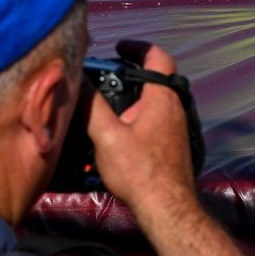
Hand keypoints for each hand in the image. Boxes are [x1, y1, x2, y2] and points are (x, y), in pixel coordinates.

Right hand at [86, 41, 199, 220]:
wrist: (167, 208)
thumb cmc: (140, 173)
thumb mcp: (106, 137)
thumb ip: (91, 106)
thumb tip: (78, 81)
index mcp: (161, 99)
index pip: (158, 57)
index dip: (139, 47)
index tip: (120, 47)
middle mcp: (174, 109)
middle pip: (156, 78)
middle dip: (132, 72)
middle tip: (108, 74)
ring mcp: (177, 127)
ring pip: (156, 100)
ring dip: (135, 95)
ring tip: (109, 102)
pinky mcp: (174, 144)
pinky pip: (156, 119)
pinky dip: (139, 114)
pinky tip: (120, 130)